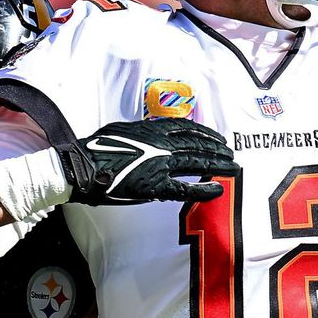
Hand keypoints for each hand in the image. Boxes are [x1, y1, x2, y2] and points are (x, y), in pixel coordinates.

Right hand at [57, 118, 233, 204]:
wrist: (84, 166)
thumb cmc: (97, 148)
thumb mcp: (123, 129)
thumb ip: (142, 131)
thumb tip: (151, 132)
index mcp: (153, 130)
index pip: (188, 128)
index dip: (206, 133)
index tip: (218, 137)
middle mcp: (162, 144)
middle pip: (198, 145)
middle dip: (218, 149)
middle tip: (232, 154)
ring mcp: (161, 165)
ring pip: (198, 162)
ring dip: (218, 165)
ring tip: (233, 168)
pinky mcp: (156, 186)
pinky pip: (186, 188)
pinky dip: (204, 188)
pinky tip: (218, 189)